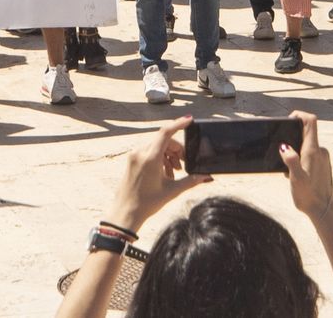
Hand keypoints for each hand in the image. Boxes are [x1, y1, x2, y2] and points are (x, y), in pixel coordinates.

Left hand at [103, 117, 210, 231]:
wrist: (126, 212)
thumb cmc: (147, 203)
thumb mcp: (172, 191)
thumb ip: (191, 181)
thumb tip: (206, 176)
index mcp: (150, 158)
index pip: (165, 133)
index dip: (178, 124)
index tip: (189, 119)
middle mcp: (140, 153)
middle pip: (164, 141)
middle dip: (177, 150)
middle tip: (184, 165)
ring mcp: (134, 155)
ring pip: (157, 146)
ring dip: (169, 155)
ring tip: (174, 172)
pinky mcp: (132, 160)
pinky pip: (149, 152)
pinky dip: (160, 158)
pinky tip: (165, 173)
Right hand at [281, 112, 332, 227]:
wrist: (323, 212)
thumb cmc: (309, 196)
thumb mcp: (296, 179)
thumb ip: (291, 160)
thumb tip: (284, 147)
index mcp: (313, 150)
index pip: (310, 121)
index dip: (299, 114)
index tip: (287, 119)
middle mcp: (320, 151)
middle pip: (306, 131)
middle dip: (291, 137)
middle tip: (282, 152)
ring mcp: (323, 158)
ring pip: (306, 144)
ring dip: (295, 150)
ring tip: (289, 169)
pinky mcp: (323, 165)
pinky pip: (309, 154)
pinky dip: (300, 158)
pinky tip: (296, 174)